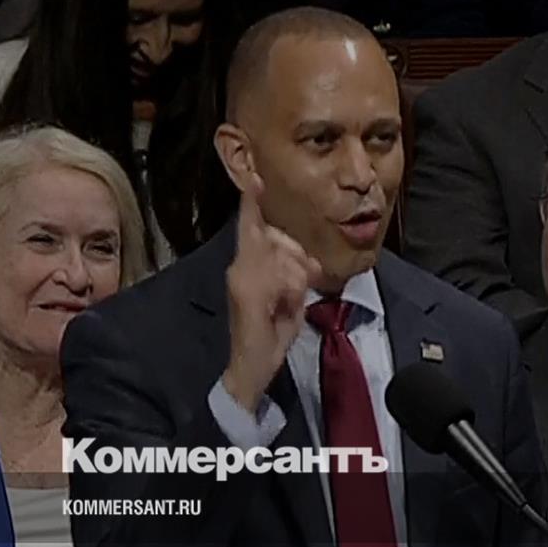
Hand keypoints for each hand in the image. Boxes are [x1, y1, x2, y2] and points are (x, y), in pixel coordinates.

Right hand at [223, 177, 321, 411]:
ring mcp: (242, 278)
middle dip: (298, 258)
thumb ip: (294, 273)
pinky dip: (289, 292)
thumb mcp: (289, 298)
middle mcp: (239, 267)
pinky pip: (282, 277)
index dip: (252, 204)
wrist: (250, 367)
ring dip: (296, 282)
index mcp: (247, 265)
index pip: (252, 228)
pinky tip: (283, 307)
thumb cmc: (269, 333)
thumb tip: (307, 262)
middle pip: (277, 239)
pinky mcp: (247, 292)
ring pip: (284, 258)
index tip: (254, 179)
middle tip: (302, 285)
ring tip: (288, 304)